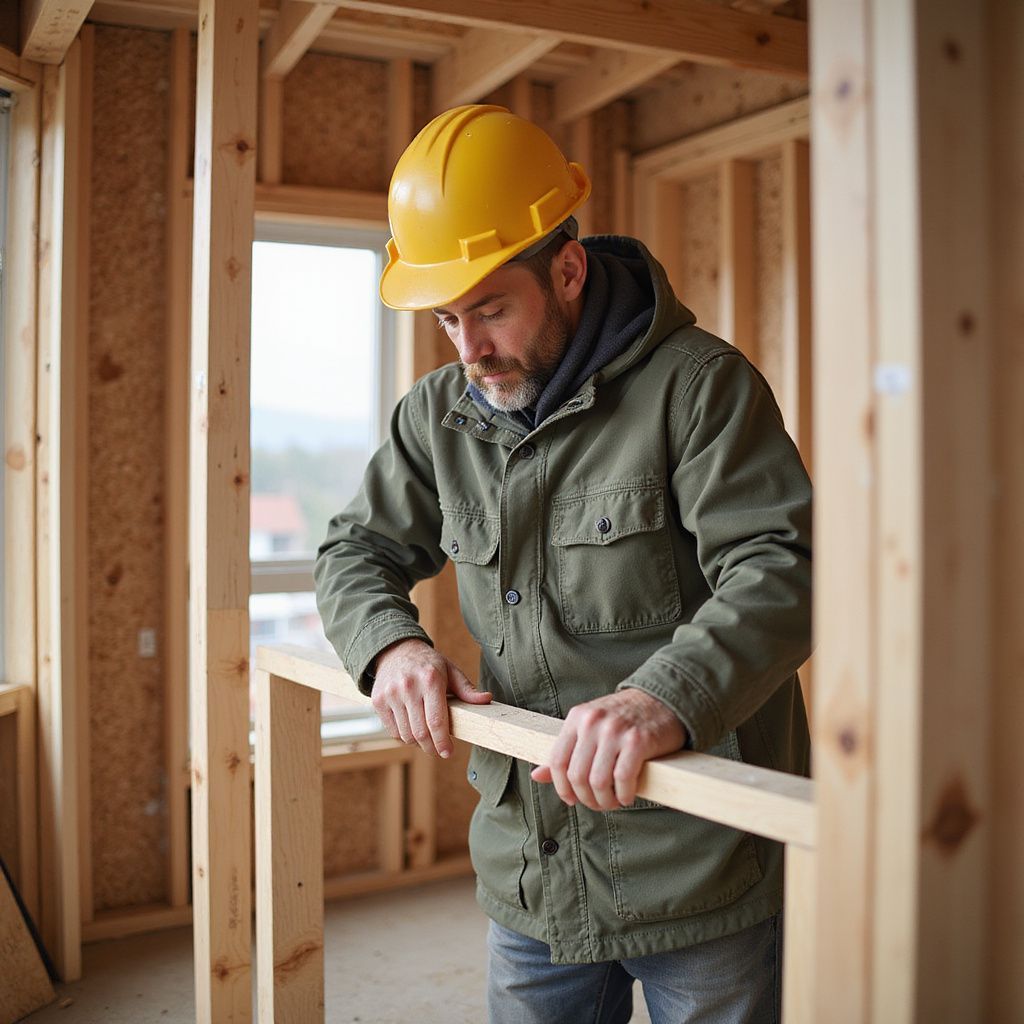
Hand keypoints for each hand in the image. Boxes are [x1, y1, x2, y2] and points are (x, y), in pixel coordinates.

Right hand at [371, 639, 490, 758]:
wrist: (395, 650)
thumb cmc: (428, 664)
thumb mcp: (450, 671)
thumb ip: (466, 689)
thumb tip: (487, 699)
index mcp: (430, 679)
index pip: (436, 720)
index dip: (443, 741)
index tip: (448, 752)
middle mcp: (408, 687)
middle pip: (420, 732)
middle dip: (432, 747)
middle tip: (439, 751)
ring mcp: (391, 694)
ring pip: (406, 735)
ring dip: (418, 744)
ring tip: (427, 740)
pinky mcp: (378, 701)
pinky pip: (393, 731)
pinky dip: (404, 737)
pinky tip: (413, 732)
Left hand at [530, 690, 685, 810]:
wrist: (662, 699)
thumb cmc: (624, 718)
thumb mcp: (589, 727)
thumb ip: (565, 751)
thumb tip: (536, 776)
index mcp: (577, 717)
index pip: (557, 761)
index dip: (562, 787)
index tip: (572, 799)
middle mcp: (593, 722)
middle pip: (577, 776)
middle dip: (586, 798)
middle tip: (598, 803)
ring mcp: (615, 730)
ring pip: (598, 781)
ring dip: (605, 800)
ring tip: (614, 801)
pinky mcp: (638, 740)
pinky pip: (623, 778)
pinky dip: (624, 794)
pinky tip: (628, 795)